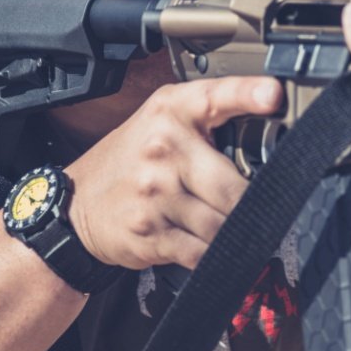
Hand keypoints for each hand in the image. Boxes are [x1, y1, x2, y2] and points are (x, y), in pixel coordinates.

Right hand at [64, 76, 282, 269]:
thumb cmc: (130, 162)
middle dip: (251, 206)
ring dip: (233, 235)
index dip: (248, 94)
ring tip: (224, 227)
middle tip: (256, 209)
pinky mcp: (150, 233)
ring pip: (223, 226)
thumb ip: (208, 121)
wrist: (76, 205)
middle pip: (235, 187)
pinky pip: (202, 253)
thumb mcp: (159, 123)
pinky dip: (214, 257)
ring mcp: (155, 193)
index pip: (215, 96)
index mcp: (171, 112)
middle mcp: (163, 148)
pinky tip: (209, 248)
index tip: (274, 94)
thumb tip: (274, 139)